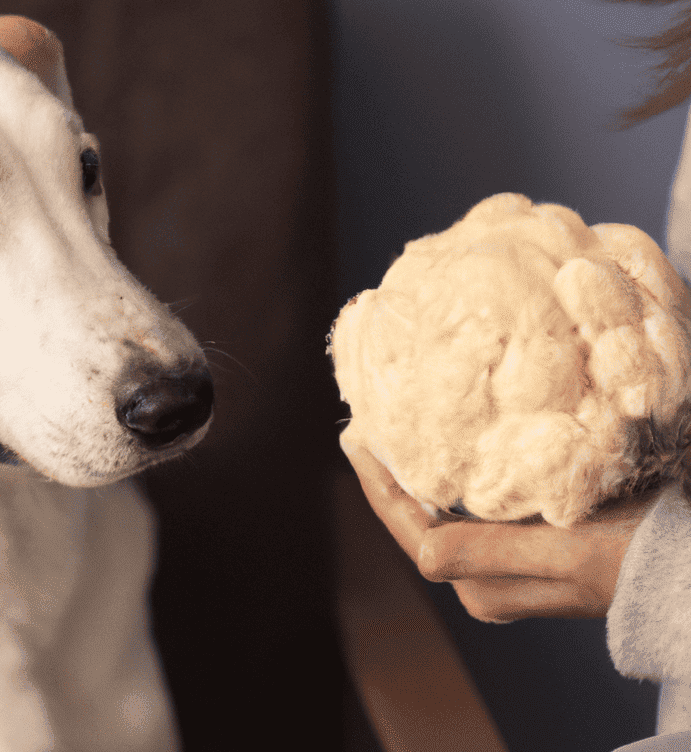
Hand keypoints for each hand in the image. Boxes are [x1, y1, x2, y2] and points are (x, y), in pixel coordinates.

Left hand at [341, 433, 656, 621]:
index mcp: (481, 586)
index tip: (354, 436)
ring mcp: (505, 559)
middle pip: (418, 520)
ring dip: (417, 472)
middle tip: (365, 426)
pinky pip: (472, 504)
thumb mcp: (564, 558)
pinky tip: (448, 445)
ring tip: (394, 430)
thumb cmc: (635, 562)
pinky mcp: (529, 540)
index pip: (410, 528)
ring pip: (443, 510)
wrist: (688, 573)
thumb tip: (422, 554)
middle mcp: (484, 577)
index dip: (377, 482)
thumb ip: (491, 555)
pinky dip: (453, 474)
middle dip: (390, 475)